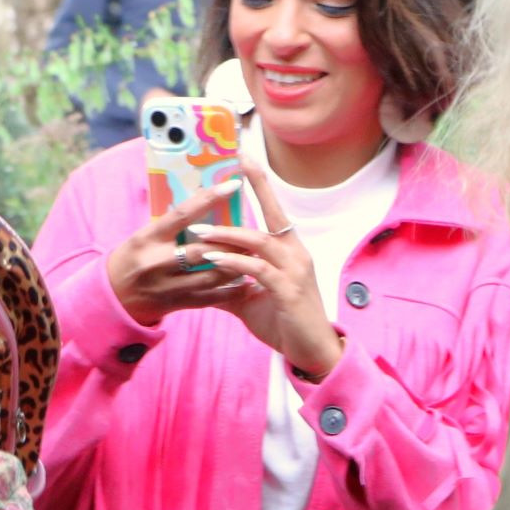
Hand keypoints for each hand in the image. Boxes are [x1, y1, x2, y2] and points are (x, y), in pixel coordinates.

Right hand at [106, 177, 252, 325]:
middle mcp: (158, 262)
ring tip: (255, 255)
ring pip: (212, 275)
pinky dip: (231, 290)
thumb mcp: (143, 235)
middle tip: (254, 231)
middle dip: (232, 241)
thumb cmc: (133, 257)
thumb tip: (204, 200)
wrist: (114, 296)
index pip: (182, 214)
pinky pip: (211, 298)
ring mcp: (168, 286)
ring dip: (237, 265)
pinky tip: (248, 283)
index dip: (209, 198)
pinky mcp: (178, 304)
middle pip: (203, 250)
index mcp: (148, 238)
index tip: (233, 185)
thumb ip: (171, 224)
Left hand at [190, 163, 346, 378]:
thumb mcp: (250, 300)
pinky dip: (233, 263)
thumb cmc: (285, 323)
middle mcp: (296, 254)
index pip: (274, 209)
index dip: (261, 182)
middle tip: (212, 185)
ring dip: (227, 236)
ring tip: (198, 233)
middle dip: (242, 199)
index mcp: (290, 250)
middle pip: (270, 216)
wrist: (312, 352)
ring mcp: (295, 271)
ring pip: (259, 242)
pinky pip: (257, 269)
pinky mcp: (289, 291)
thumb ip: (228, 284)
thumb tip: (201, 277)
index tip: (244, 157)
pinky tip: (213, 261)